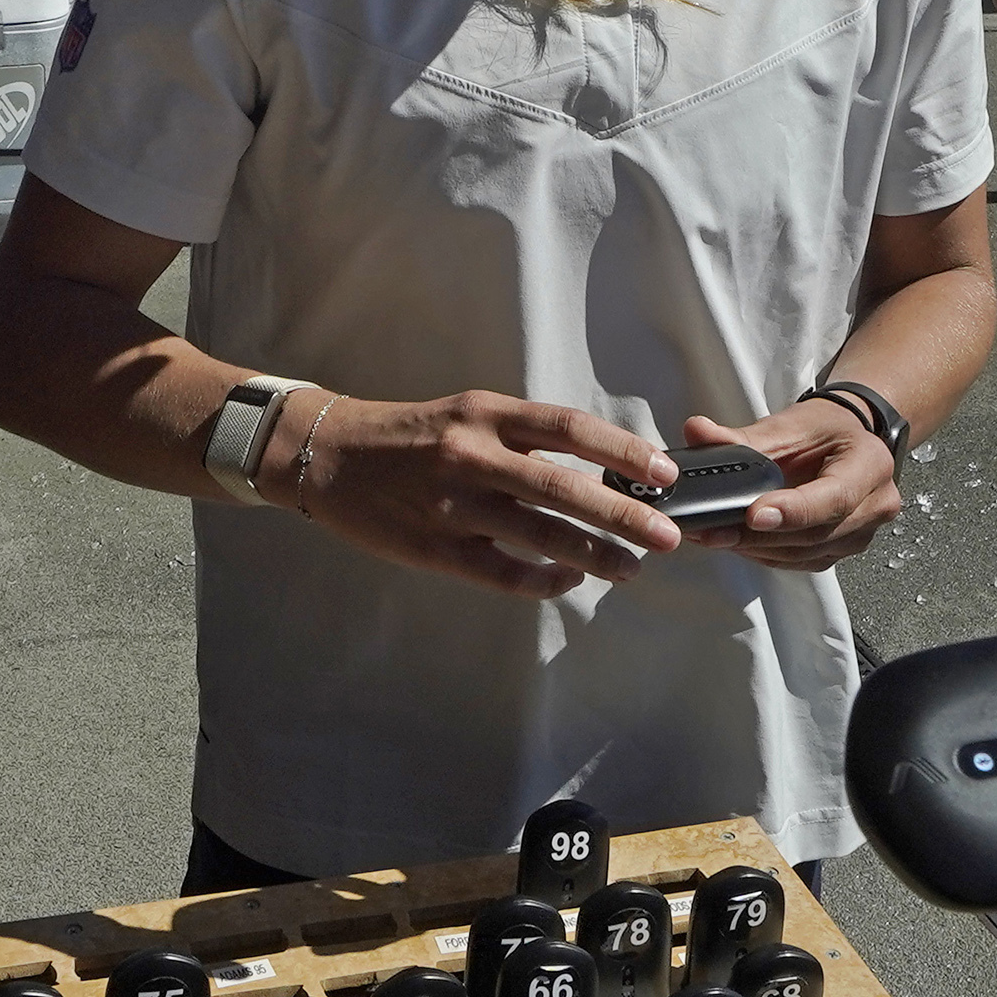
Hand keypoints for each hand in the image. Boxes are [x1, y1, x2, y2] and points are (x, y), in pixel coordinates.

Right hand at [287, 390, 682, 598]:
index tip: (663, 473)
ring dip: (596, 555)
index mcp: (487, 414)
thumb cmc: (411, 436)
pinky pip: (504, 572)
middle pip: (564, 487)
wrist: (329, 456)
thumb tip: (599, 469)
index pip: (570, 428)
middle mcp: (474, 456)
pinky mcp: (436, 548)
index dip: (622, 452)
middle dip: (625, 514)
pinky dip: (544, 581)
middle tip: (667, 535)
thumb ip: (524, 437)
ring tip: (631, 568)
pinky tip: (568, 581)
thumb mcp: (468, 415)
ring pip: (541, 535)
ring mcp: (454, 505)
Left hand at [680, 402, 901, 568]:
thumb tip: (698, 433)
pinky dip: (766, 554)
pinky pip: (801, 562)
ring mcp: (862, 533)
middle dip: (760, 535)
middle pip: (815, 533)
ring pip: (805, 553)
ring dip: (756, 548)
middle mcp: (876, 504)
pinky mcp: (841, 550)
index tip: (753, 514)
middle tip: (714, 529)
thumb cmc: (825, 432)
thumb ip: (742, 437)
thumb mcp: (788, 425)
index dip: (793, 511)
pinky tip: (738, 542)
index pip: (834, 497)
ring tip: (715, 535)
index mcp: (870, 464)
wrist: (847, 441)